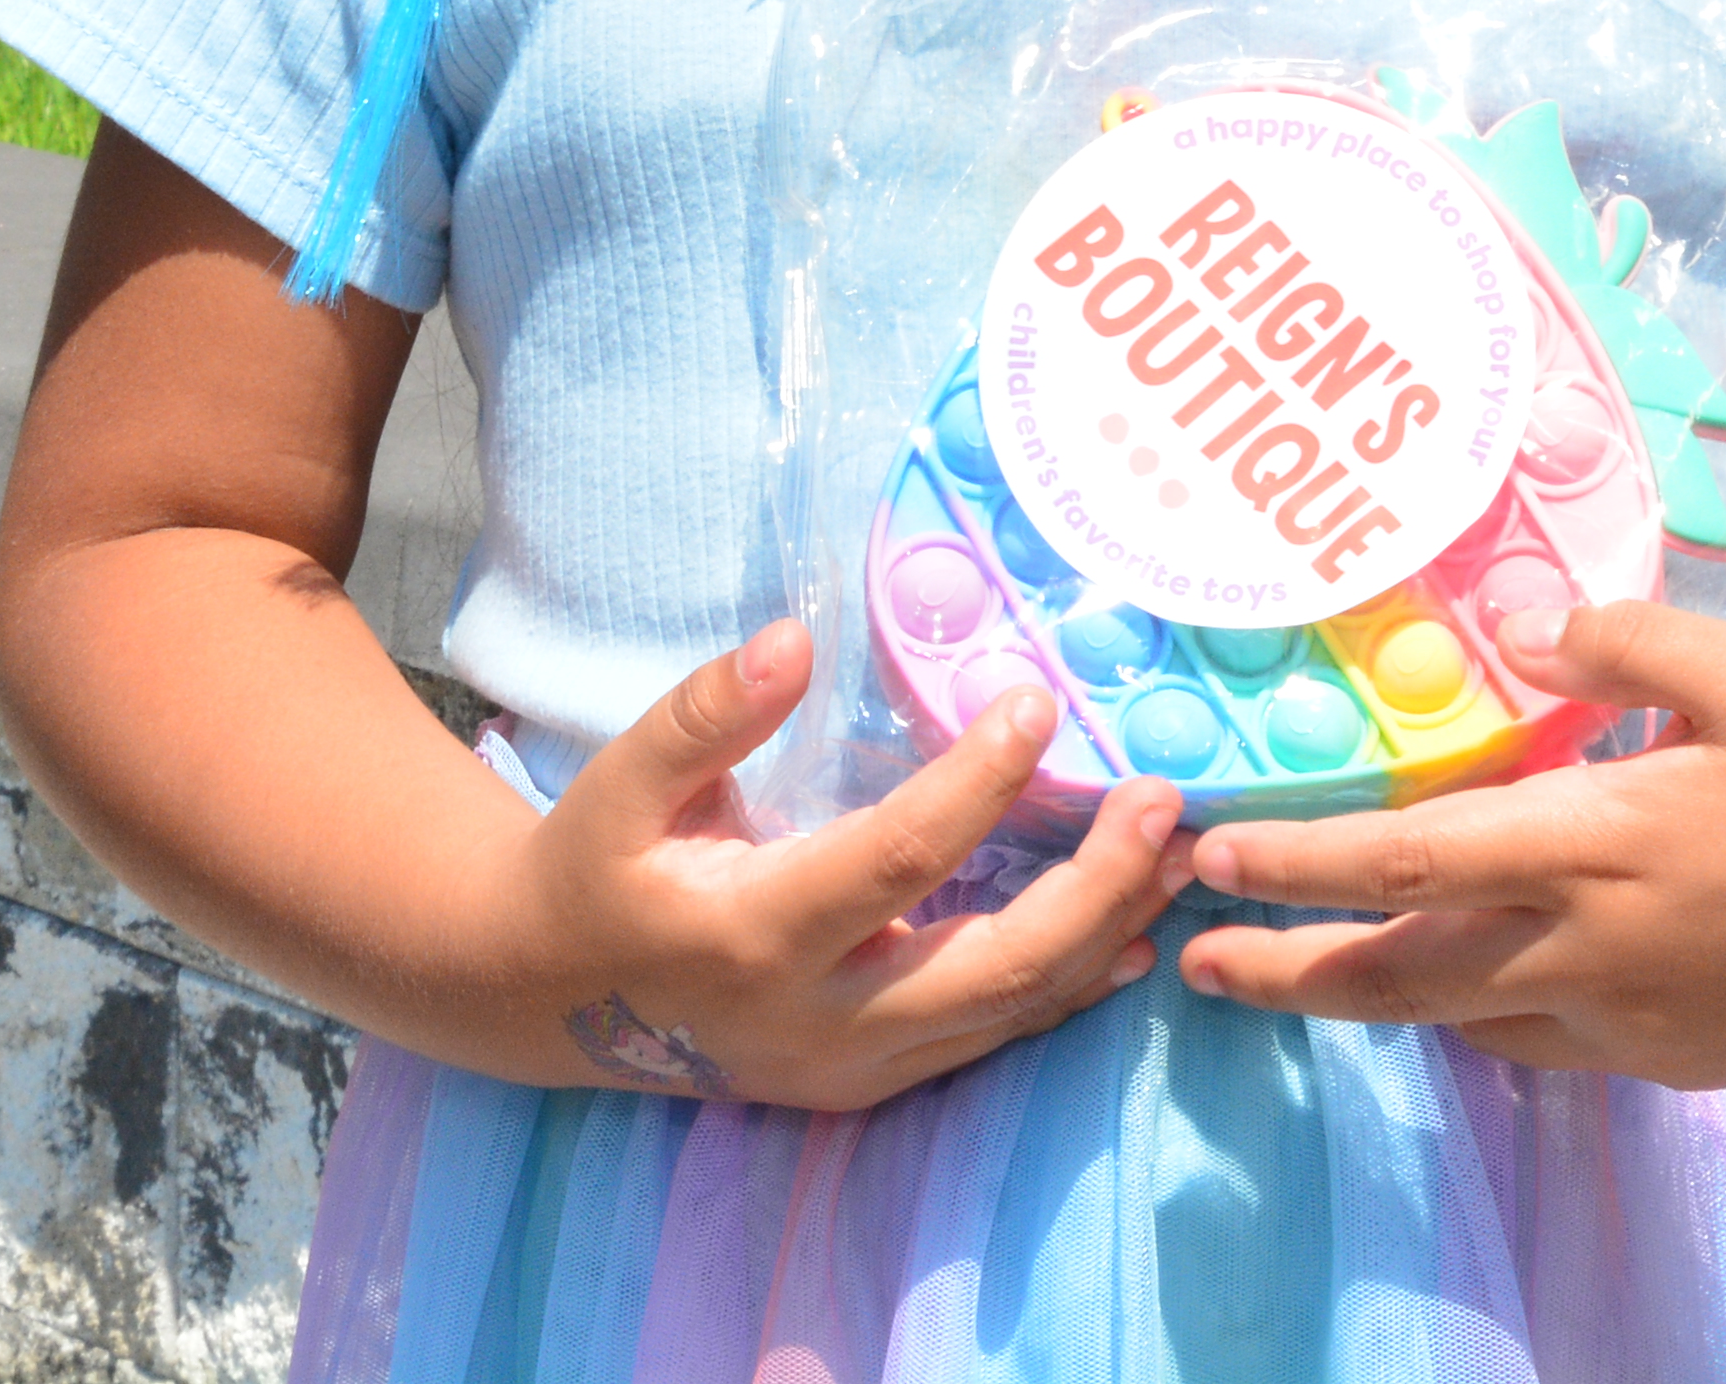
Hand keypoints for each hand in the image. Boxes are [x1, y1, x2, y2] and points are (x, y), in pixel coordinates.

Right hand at [503, 620, 1187, 1110]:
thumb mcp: (620, 781)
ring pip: (1005, 1016)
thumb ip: (704, 714)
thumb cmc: (597, 868)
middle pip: (988, 970)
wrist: (552, 998)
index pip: (893, 861)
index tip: (1037, 704)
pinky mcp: (868, 1084)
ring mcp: (848, 1069)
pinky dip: (1067, 989)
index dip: (974, 785)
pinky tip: (1130, 936)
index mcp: (749, 937)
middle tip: (1162, 805)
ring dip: (1102, 936)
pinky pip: (988, 1042)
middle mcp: (813, 1023)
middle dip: (1093, 890)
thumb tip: (793, 641)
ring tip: (1174, 856)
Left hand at [1172, 602, 1725, 1086]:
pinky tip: (1457, 991)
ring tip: (1293, 977)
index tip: (1213, 860)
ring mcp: (1633, 1020)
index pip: (1412, 864)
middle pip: (1402, 976)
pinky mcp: (1675, 1058)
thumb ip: (1629, 646)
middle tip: (1191, 960)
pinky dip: (1476, 1015)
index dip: (1301, 865)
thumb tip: (1530, 630)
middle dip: (1287, 971)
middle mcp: (1595, 950)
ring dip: (1367, 1001)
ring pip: (1462, 1019)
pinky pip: (1543, 1040)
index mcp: (1602, 846)